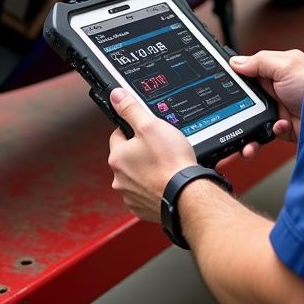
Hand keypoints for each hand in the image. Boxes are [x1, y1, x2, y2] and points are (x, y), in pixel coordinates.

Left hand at [106, 86, 196, 222]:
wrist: (186, 194)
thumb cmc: (171, 163)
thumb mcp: (150, 125)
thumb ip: (131, 109)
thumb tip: (116, 96)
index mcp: (117, 158)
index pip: (118, 135)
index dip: (134, 130)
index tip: (147, 132)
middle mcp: (119, 179)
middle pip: (128, 156)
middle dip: (141, 151)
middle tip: (160, 149)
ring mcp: (131, 196)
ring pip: (137, 175)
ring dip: (147, 170)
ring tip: (165, 165)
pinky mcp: (143, 208)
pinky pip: (146, 193)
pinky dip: (154, 187)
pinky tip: (166, 181)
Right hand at [228, 49, 303, 159]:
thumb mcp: (285, 65)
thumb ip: (259, 62)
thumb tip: (236, 62)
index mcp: (274, 71)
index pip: (247, 74)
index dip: (234, 81)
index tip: (220, 88)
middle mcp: (275, 90)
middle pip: (246, 99)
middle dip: (236, 109)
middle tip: (228, 114)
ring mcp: (278, 110)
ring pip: (251, 120)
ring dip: (247, 129)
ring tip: (245, 136)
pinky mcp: (283, 129)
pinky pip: (264, 134)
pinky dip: (265, 135)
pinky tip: (277, 128)